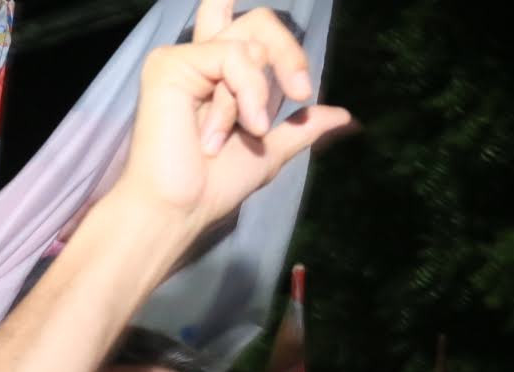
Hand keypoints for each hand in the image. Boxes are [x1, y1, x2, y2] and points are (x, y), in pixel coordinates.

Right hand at [117, 1, 351, 236]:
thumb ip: (301, 127)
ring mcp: (184, 60)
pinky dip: (240, 94)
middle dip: (288, 54)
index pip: (251, 28)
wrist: (182, 208)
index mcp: (220, 77)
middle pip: (259, 19)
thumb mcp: (270, 153)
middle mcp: (202, 61)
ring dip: (256, 94)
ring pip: (251, 40)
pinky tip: (215, 135)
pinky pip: (231, 56)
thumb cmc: (212, 187)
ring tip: (243, 132)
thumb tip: (343, 116)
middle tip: (300, 93)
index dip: (280, 41)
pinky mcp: (170, 64)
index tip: (301, 91)